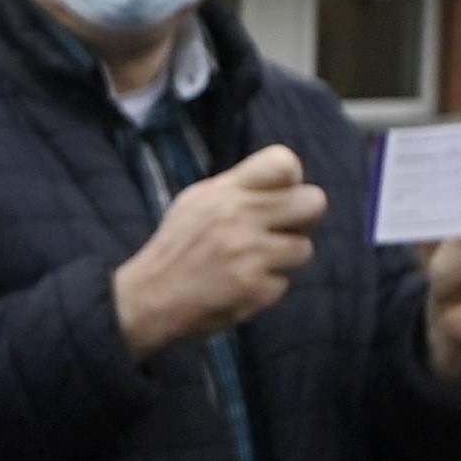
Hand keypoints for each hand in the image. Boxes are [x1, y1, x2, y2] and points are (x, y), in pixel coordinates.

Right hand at [108, 145, 325, 355]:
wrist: (148, 297)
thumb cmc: (178, 248)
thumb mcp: (198, 202)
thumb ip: (239, 188)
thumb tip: (288, 180)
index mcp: (225, 191)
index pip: (284, 163)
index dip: (293, 181)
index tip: (279, 198)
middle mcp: (239, 216)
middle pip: (313, 202)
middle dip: (304, 219)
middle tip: (284, 231)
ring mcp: (248, 252)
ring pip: (303, 248)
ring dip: (283, 260)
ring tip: (254, 264)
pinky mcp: (252, 287)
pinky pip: (283, 283)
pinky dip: (264, 289)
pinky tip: (239, 287)